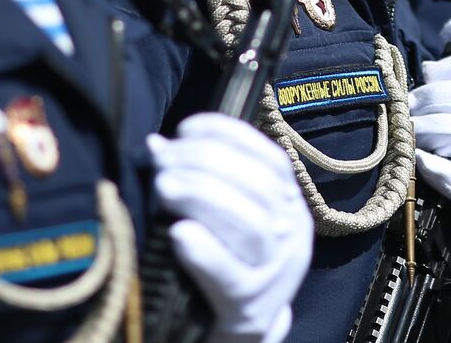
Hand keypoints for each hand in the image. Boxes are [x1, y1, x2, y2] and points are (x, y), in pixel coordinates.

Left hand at [148, 114, 311, 342]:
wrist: (241, 327)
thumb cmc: (230, 256)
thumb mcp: (231, 215)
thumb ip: (206, 178)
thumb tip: (157, 145)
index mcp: (290, 201)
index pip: (271, 157)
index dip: (228, 136)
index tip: (185, 128)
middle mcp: (292, 231)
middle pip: (258, 186)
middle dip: (206, 163)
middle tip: (163, 162)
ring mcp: (275, 270)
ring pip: (249, 225)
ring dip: (202, 197)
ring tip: (164, 187)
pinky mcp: (250, 305)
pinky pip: (230, 274)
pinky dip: (204, 251)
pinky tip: (178, 234)